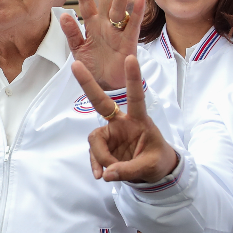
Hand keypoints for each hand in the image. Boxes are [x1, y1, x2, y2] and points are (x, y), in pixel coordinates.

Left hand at [60, 0, 145, 90]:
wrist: (104, 87)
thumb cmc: (92, 68)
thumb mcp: (77, 50)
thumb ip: (71, 33)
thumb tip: (63, 14)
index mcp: (92, 26)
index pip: (87, 3)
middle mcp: (106, 25)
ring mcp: (118, 33)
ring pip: (120, 9)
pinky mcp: (128, 43)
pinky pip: (133, 26)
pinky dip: (137, 13)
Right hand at [72, 55, 177, 182]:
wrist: (154, 173)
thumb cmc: (157, 161)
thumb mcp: (150, 166)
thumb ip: (129, 170)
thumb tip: (107, 173)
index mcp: (139, 120)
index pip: (136, 97)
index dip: (133, 79)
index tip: (131, 58)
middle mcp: (121, 123)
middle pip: (101, 103)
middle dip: (88, 84)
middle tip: (75, 66)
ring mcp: (110, 134)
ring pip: (95, 140)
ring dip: (100, 157)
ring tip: (110, 173)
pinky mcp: (104, 147)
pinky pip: (94, 154)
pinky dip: (96, 165)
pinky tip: (101, 175)